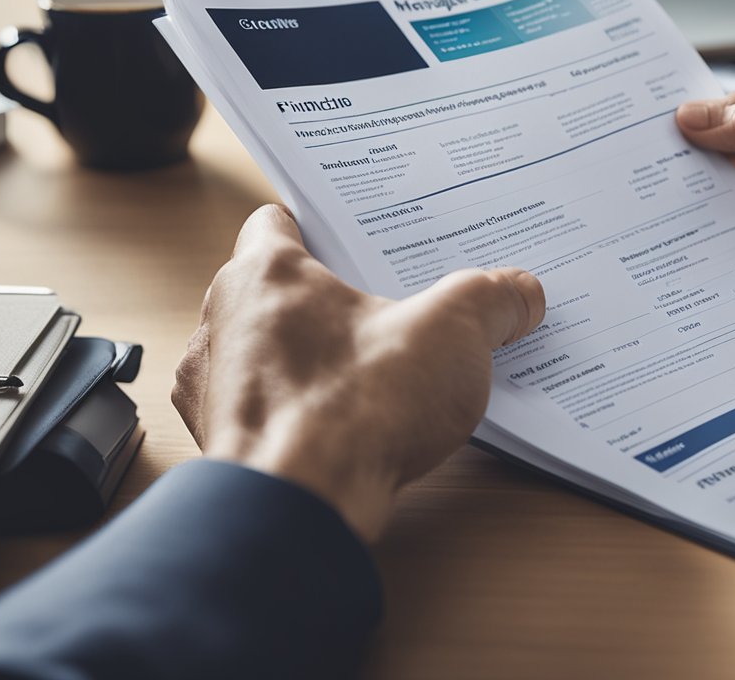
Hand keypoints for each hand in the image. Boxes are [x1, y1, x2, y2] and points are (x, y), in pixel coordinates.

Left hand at [172, 205, 544, 541]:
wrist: (296, 512)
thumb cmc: (350, 413)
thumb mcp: (451, 335)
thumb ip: (491, 301)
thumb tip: (521, 293)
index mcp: (265, 275)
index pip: (277, 222)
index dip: (320, 227)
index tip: (356, 237)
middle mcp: (222, 323)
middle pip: (275, 292)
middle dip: (329, 302)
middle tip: (388, 310)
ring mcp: (213, 388)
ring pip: (264, 355)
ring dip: (308, 362)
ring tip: (371, 375)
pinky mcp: (223, 446)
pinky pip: (263, 412)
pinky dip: (298, 414)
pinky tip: (348, 429)